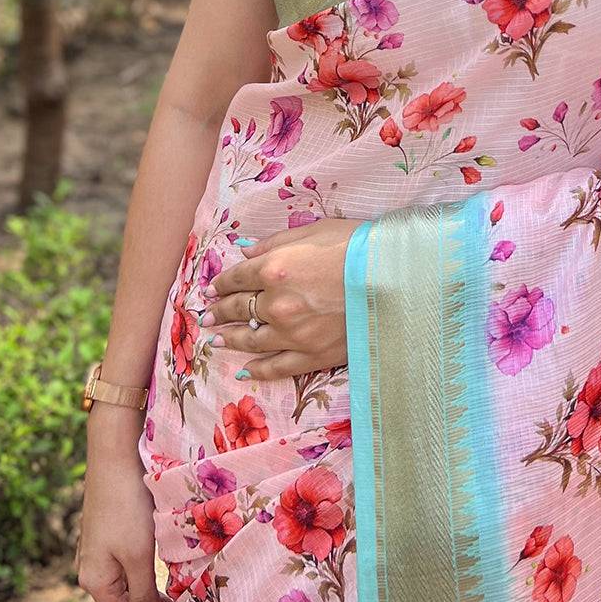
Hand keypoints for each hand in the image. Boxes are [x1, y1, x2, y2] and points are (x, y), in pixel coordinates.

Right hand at [76, 441, 176, 601]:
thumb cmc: (126, 504)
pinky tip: (165, 588)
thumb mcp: (138, 554)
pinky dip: (149, 584)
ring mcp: (104, 553)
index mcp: (97, 581)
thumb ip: (144, 595)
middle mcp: (96, 570)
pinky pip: (133, 571)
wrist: (115, 454)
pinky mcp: (114, 535)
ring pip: (132, 589)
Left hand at [198, 218, 363, 379]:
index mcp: (274, 269)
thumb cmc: (357, 246)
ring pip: (250, 340)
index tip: (212, 289)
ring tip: (214, 341)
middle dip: (219, 311)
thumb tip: (246, 251)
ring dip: (229, 339)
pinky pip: (277, 367)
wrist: (394, 278)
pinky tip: (244, 369)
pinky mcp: (311, 355)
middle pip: (239, 308)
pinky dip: (258, 369)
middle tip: (206, 315)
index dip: (221, 283)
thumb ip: (276, 242)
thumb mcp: (314, 231)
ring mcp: (292, 333)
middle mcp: (276, 304)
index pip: (237, 277)